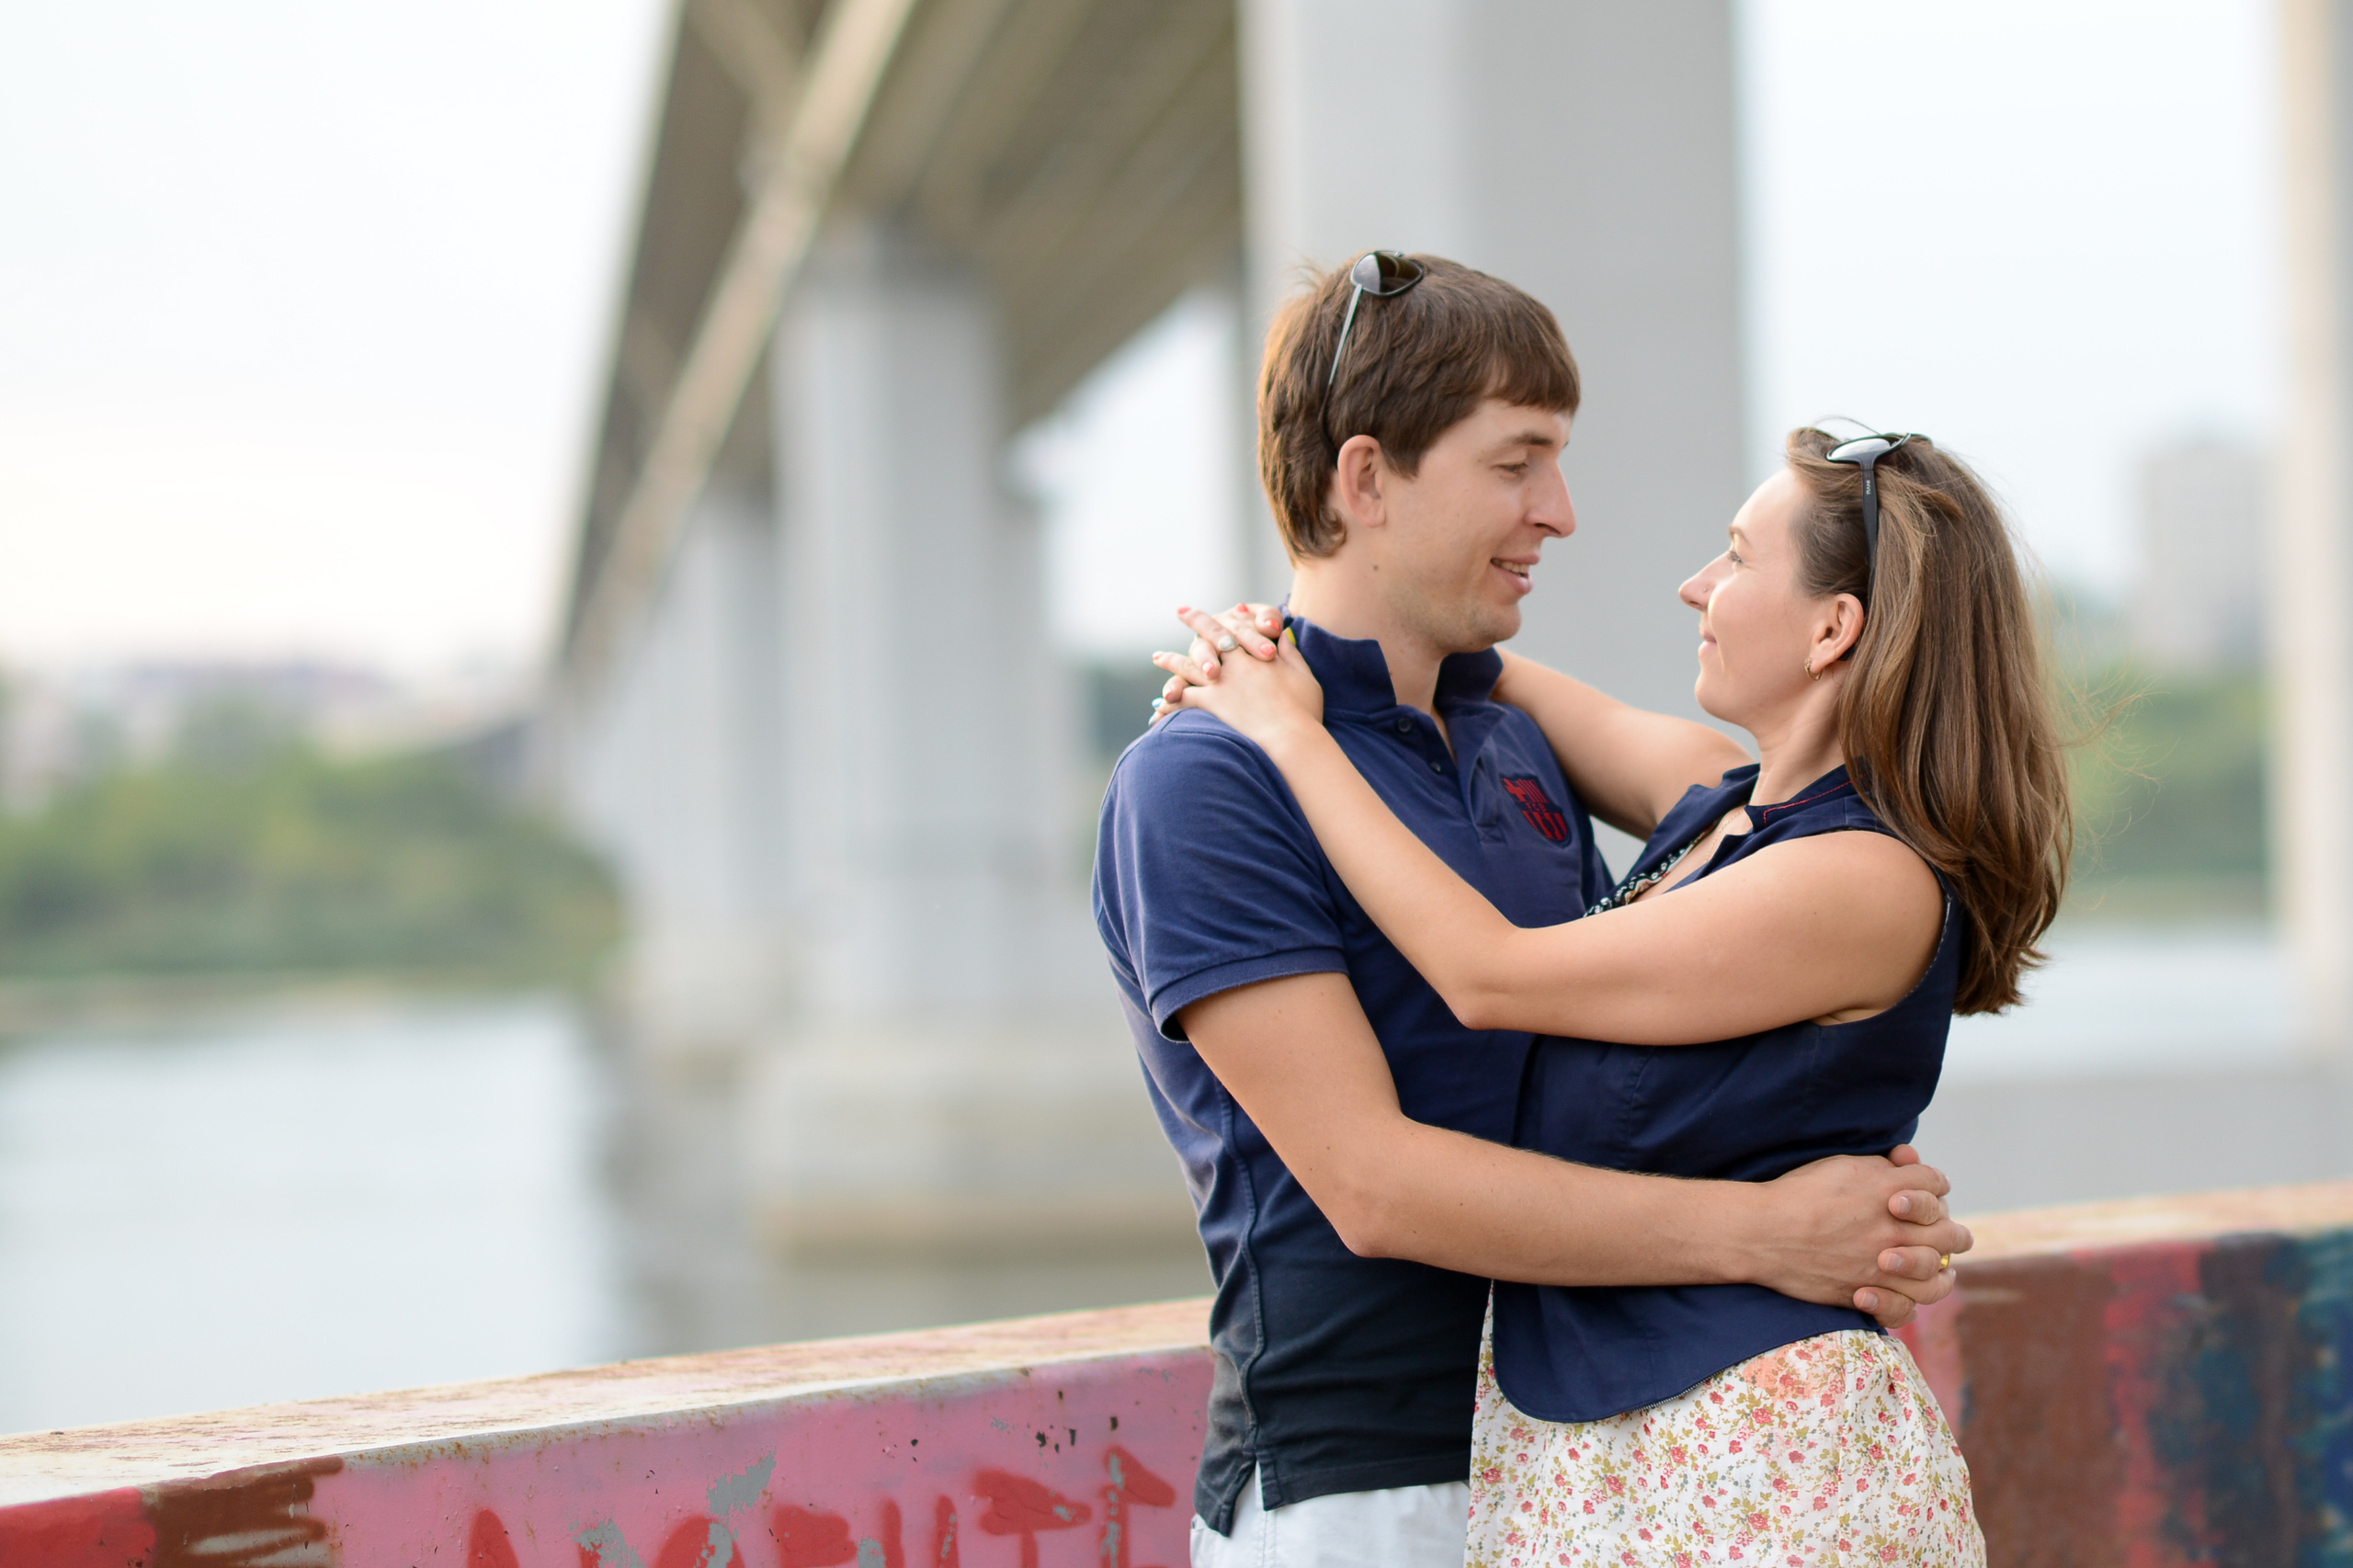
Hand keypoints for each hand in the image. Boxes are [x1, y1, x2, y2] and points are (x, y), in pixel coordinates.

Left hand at [1153, 620, 1326, 748]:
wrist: (1292, 736)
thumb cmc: (1303, 709)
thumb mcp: (1302, 676)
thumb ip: (1291, 654)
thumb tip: (1284, 636)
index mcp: (1255, 656)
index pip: (1233, 628)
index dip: (1225, 616)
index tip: (1221, 608)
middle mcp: (1235, 664)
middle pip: (1209, 638)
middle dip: (1195, 622)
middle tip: (1181, 611)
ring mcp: (1221, 683)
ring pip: (1189, 667)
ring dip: (1172, 661)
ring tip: (1158, 656)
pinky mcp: (1212, 704)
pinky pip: (1184, 699)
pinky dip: (1170, 701)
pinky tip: (1159, 705)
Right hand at [1748, 1144, 1972, 1328]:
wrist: (1764, 1231)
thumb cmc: (1800, 1193)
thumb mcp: (1845, 1165)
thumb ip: (1882, 1166)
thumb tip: (1908, 1162)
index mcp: (1892, 1191)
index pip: (1937, 1184)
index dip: (1935, 1185)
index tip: (1928, 1191)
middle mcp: (1897, 1230)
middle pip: (1949, 1232)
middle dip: (1950, 1230)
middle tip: (1947, 1233)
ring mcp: (1885, 1266)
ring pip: (1937, 1275)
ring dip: (1943, 1271)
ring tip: (1942, 1270)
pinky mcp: (1868, 1293)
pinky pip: (1906, 1308)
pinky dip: (1910, 1303)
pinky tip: (1910, 1294)